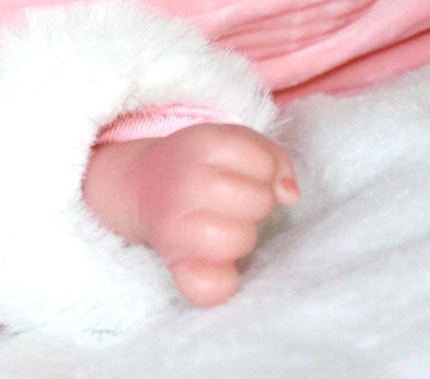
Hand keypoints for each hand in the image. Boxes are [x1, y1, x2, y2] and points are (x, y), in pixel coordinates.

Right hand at [83, 123, 298, 306]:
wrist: (140, 186)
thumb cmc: (199, 167)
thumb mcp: (231, 143)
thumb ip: (272, 158)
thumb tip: (289, 195)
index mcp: (203, 144)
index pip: (265, 164)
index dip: (264, 171)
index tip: (241, 174)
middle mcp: (187, 182)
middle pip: (258, 201)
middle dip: (254, 203)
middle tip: (230, 201)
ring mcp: (177, 225)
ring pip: (241, 239)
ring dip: (241, 236)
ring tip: (222, 225)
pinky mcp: (175, 262)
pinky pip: (210, 287)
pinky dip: (222, 283)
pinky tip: (220, 267)